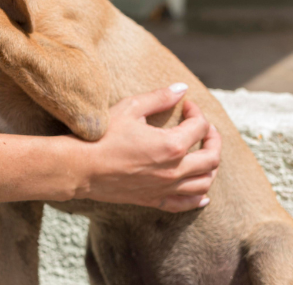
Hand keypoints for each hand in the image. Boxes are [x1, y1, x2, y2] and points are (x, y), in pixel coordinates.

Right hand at [73, 83, 220, 211]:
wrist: (80, 167)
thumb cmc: (102, 136)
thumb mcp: (130, 108)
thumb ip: (159, 97)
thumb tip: (182, 88)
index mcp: (172, 145)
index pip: (199, 127)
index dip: (196, 112)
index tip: (186, 106)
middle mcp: (175, 170)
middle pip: (212, 157)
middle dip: (213, 139)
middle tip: (204, 128)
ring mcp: (166, 188)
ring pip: (205, 182)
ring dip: (210, 167)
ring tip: (203, 154)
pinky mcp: (154, 200)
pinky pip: (187, 204)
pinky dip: (199, 198)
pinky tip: (202, 193)